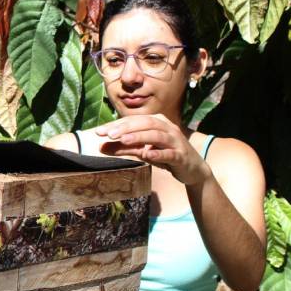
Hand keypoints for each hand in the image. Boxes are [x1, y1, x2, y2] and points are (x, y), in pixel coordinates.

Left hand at [95, 114, 210, 184]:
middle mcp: (167, 128)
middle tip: (109, 134)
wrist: (192, 169)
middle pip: (145, 123)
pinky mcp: (181, 156)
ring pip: (157, 135)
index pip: (133, 120)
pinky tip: (147, 155)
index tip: (98, 132)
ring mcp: (175, 141)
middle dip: (126, 128)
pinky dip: (158, 153)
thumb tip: (101, 146)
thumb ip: (123, 147)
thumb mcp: (142, 150)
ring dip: (139, 137)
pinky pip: (170, 153)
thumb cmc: (164, 156)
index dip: (116, 125)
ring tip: (123, 140)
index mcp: (157, 122)